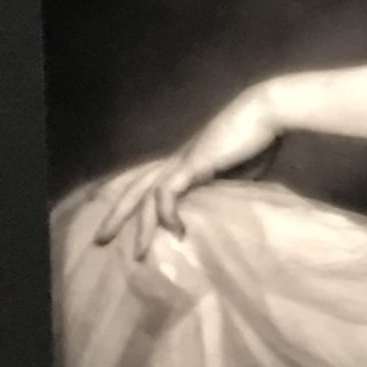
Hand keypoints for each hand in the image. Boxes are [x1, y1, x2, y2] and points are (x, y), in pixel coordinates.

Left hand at [95, 86, 280, 260]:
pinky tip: (176, 230)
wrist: (266, 113)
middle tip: (99, 240)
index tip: (106, 212)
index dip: (122, 192)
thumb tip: (224, 212)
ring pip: (145, 192)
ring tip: (136, 253)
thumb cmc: (257, 139)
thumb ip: (224, 190)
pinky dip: (166, 212)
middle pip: (133, 186)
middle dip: (115, 213)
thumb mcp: (238, 173)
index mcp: (184, 160)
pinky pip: (167, 191)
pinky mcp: (193, 162)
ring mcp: (182, 160)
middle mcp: (176, 159)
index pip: (143, 176)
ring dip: (138, 224)